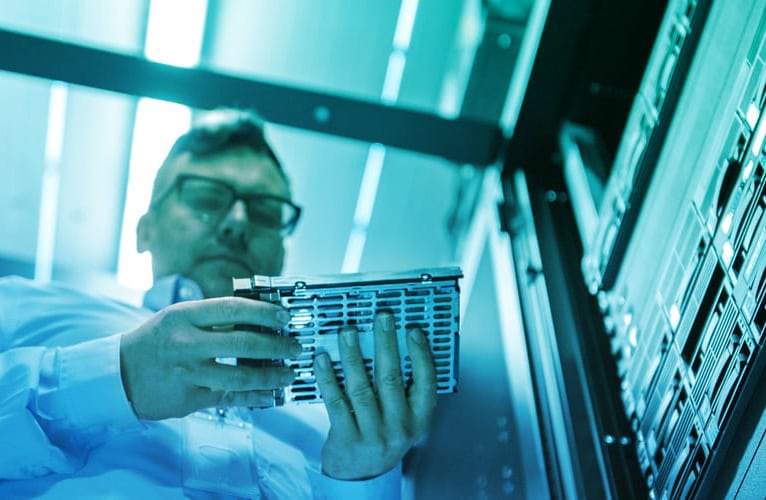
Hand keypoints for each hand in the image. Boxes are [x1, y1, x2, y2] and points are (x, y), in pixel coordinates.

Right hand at [120, 297, 300, 419]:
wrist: (116, 376)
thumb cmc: (153, 342)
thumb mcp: (176, 318)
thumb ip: (212, 317)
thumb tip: (257, 316)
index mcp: (184, 317)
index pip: (233, 308)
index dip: (264, 311)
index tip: (285, 315)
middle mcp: (186, 344)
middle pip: (242, 343)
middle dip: (276, 346)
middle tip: (295, 348)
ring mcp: (188, 373)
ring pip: (240, 375)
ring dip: (271, 376)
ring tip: (288, 374)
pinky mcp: (188, 399)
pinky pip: (229, 398)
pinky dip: (253, 397)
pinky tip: (271, 395)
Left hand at [315, 312, 436, 479]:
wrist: (360, 475)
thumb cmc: (383, 437)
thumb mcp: (404, 418)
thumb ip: (404, 389)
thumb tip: (390, 342)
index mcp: (418, 418)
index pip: (426, 382)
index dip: (421, 354)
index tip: (413, 330)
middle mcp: (399, 427)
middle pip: (392, 379)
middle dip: (386, 344)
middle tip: (382, 318)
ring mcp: (372, 434)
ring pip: (362, 387)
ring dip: (353, 356)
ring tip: (348, 332)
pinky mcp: (347, 438)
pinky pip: (336, 402)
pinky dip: (328, 377)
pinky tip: (323, 358)